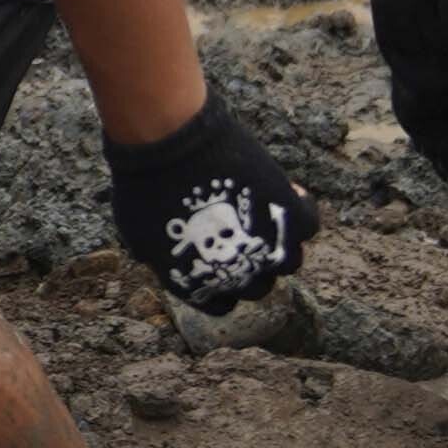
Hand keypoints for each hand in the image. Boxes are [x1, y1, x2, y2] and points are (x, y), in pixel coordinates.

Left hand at [103, 99, 316, 313]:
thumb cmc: (145, 184)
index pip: (222, 303)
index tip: (219, 255)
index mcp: (199, 289)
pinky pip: (308, 224)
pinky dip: (301, 210)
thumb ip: (158, 253)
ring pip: (289, 261)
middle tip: (244, 232)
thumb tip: (161, 255)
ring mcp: (266, 250)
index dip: (222, 279)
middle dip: (251, 263)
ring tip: (266, 214)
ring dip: (279, 243)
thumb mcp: (138, 233)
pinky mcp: (288, 214)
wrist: (170, 144)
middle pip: (259, 287)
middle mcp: (238, 279)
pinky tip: (284, 192)